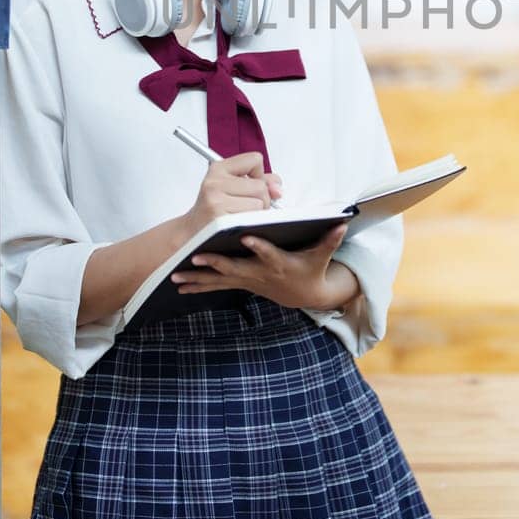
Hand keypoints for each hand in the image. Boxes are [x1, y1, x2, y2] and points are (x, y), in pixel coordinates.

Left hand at [171, 222, 350, 310]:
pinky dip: (198, 285)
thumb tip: (342, 224)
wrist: (303, 295)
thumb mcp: (322, 256)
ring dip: (198, 279)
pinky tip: (178, 285)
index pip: (269, 253)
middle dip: (216, 264)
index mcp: (279, 263)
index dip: (259, 246)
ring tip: (176, 276)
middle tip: (197, 258)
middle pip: (235, 268)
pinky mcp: (240, 282)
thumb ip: (330, 239)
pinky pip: (216, 285)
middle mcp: (260, 274)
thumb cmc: (311, 269)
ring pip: (219, 280)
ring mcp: (247, 280)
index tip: (247, 236)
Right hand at [181, 151, 281, 236]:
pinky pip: (251, 219)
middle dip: (261, 200)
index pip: (255, 160)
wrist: (191, 233)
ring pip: (259, 204)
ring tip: (239, 217)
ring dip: (255, 215)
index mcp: (218, 168)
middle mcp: (215, 182)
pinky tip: (237, 225)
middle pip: (260, 186)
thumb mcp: (232, 187)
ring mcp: (215, 201)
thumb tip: (278, 188)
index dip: (259, 175)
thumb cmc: (215, 210)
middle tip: (245, 207)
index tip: (250, 185)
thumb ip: (260, 181)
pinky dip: (250, 224)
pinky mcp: (220, 220)